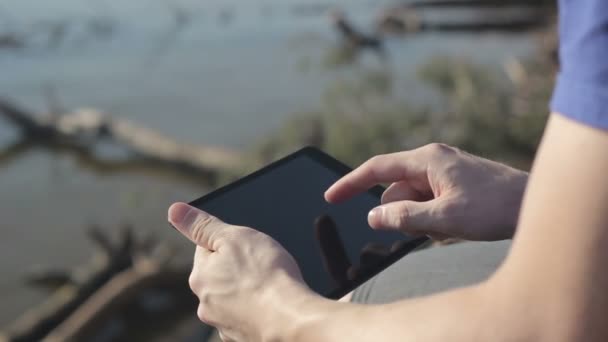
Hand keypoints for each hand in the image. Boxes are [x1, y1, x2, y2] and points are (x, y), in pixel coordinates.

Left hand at [168, 202, 308, 341]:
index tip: (247, 245)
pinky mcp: (242, 336)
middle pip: (220, 274)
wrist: (290, 319)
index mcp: (200, 275)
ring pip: (234, 297)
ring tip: (270, 285)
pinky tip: (272, 303)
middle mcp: (205, 302)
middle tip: (262, 264)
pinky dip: (257, 309)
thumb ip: (202, 225)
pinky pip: (248, 315)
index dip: (229, 242)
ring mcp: (224, 323)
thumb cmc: (266, 275)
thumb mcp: (234, 237)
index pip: (207, 249)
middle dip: (238, 267)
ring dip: (247, 290)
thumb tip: (175, 210)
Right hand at [325, 143, 527, 240]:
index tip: (330, 198)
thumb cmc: (493, 206)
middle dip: (399, 212)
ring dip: (417, 217)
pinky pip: (427, 200)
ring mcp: (443, 172)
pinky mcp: (452, 183)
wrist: (532, 204)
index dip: (350, 183)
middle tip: (425, 229)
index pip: (377, 169)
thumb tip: (373, 217)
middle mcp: (432, 160)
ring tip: (447, 228)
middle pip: (395, 189)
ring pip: (411, 198)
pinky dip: (429, 216)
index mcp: (426, 160)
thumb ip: (404, 217)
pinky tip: (453, 225)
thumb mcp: (444, 217)